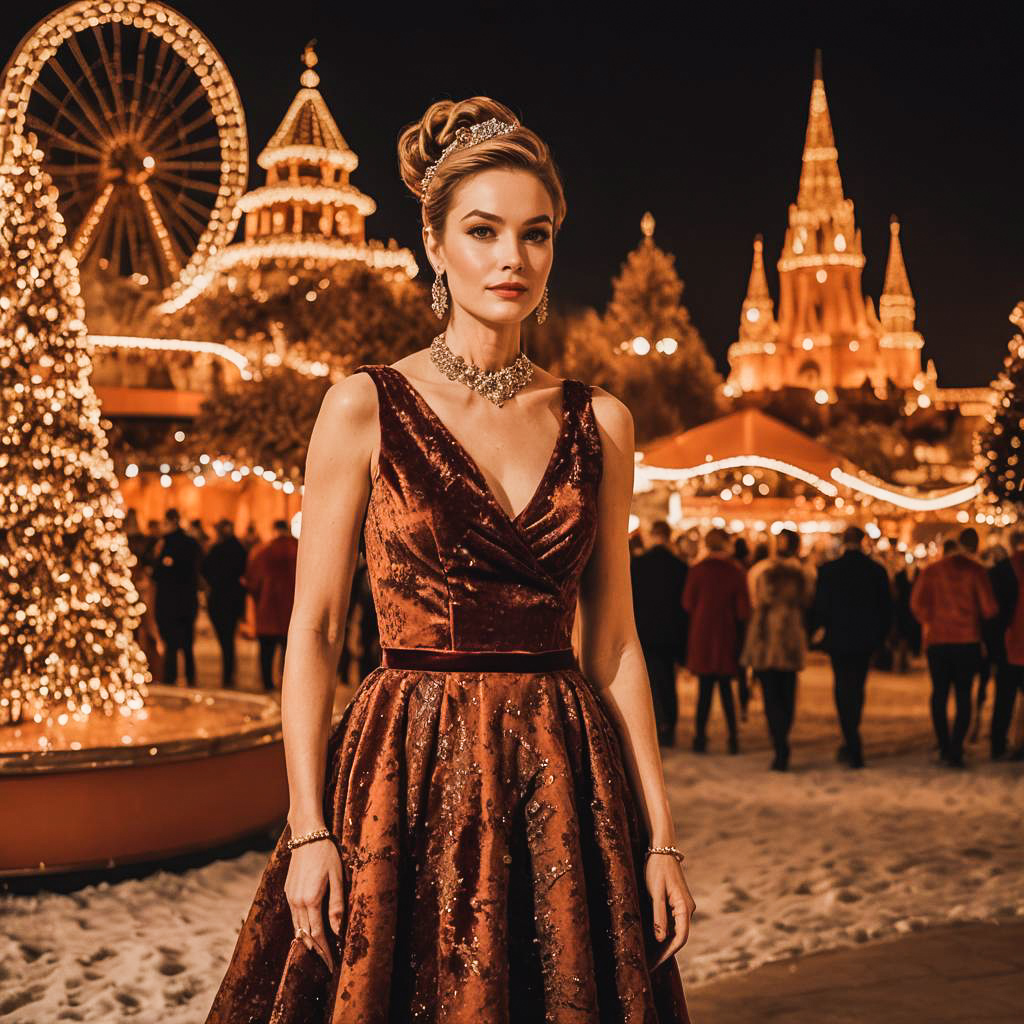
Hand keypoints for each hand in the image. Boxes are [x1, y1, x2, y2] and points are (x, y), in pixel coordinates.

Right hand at [284, 836, 345, 972]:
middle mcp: (297, 902)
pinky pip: (294, 915)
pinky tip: (309, 930)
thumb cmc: (326, 854)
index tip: (331, 964)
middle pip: (305, 934)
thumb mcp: (337, 877)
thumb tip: (337, 931)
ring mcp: (290, 896)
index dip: (325, 951)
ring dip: (307, 940)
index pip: (318, 934)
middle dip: (316, 950)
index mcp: (311, 900)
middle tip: (327, 963)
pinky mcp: (288, 891)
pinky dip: (301, 926)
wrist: (307, 835)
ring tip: (319, 951)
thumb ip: (337, 905)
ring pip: (297, 926)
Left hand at [644, 853, 695, 969]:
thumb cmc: (657, 869)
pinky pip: (672, 922)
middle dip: (665, 952)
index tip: (655, 964)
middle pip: (679, 937)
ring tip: (649, 956)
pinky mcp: (677, 902)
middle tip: (650, 965)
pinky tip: (653, 940)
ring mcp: (683, 906)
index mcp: (684, 907)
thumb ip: (658, 916)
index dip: (668, 953)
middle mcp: (687, 909)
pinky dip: (664, 933)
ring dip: (664, 944)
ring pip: (675, 930)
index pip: (680, 938)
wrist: (662, 848)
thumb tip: (661, 940)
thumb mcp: (655, 893)